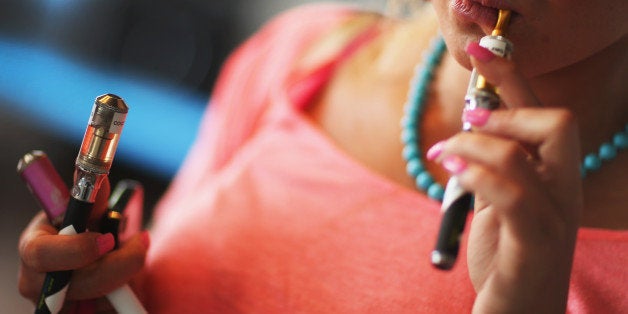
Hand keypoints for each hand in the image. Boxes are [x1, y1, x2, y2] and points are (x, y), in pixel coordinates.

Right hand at [18, 177, 149, 311]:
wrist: (105, 265)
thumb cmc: (91, 234)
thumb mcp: (93, 215)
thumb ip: (94, 200)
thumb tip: (98, 178)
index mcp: (35, 248)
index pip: (41, 253)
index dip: (77, 249)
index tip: (109, 240)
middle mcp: (38, 282)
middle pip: (76, 283)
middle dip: (116, 265)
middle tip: (140, 245)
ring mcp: (57, 305)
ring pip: (97, 300)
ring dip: (124, 278)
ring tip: (135, 256)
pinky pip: (108, 312)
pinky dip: (125, 297)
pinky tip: (128, 283)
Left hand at [430, 43, 582, 312]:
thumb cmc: (505, 260)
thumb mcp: (496, 205)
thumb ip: (492, 169)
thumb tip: (467, 131)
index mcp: (555, 179)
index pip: (543, 112)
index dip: (512, 75)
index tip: (479, 48)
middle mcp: (564, 193)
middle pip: (557, 122)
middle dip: (504, 111)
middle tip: (467, 124)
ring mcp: (554, 220)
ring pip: (521, 155)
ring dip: (471, 145)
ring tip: (444, 157)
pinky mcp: (534, 247)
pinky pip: (512, 196)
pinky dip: (476, 175)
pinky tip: (452, 175)